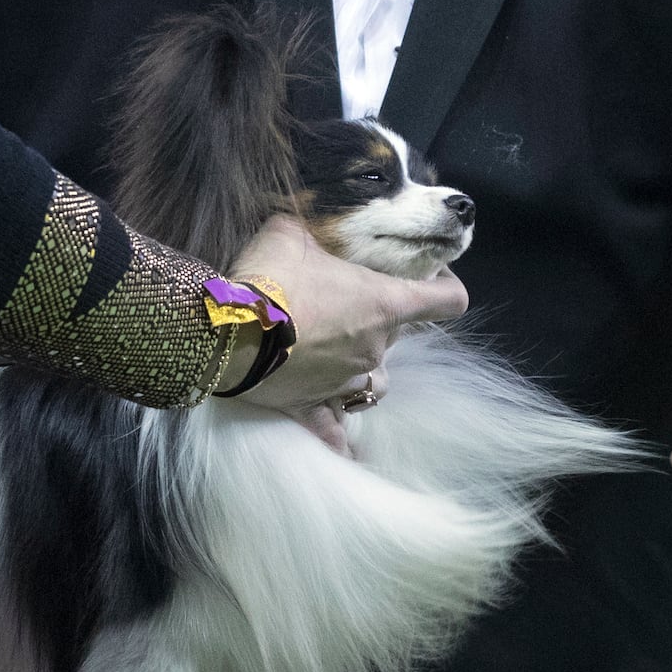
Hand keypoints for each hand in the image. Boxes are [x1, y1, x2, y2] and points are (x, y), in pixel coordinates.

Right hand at [223, 215, 468, 451]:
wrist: (224, 333)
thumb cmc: (267, 280)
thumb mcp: (288, 234)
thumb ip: (309, 229)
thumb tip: (304, 222)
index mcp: (382, 305)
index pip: (447, 302)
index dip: (446, 289)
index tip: (432, 281)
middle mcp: (374, 348)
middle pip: (397, 339)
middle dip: (377, 323)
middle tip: (342, 306)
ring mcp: (345, 383)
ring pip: (372, 384)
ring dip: (362, 372)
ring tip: (337, 361)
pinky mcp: (313, 407)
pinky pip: (334, 430)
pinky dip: (339, 437)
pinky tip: (343, 450)